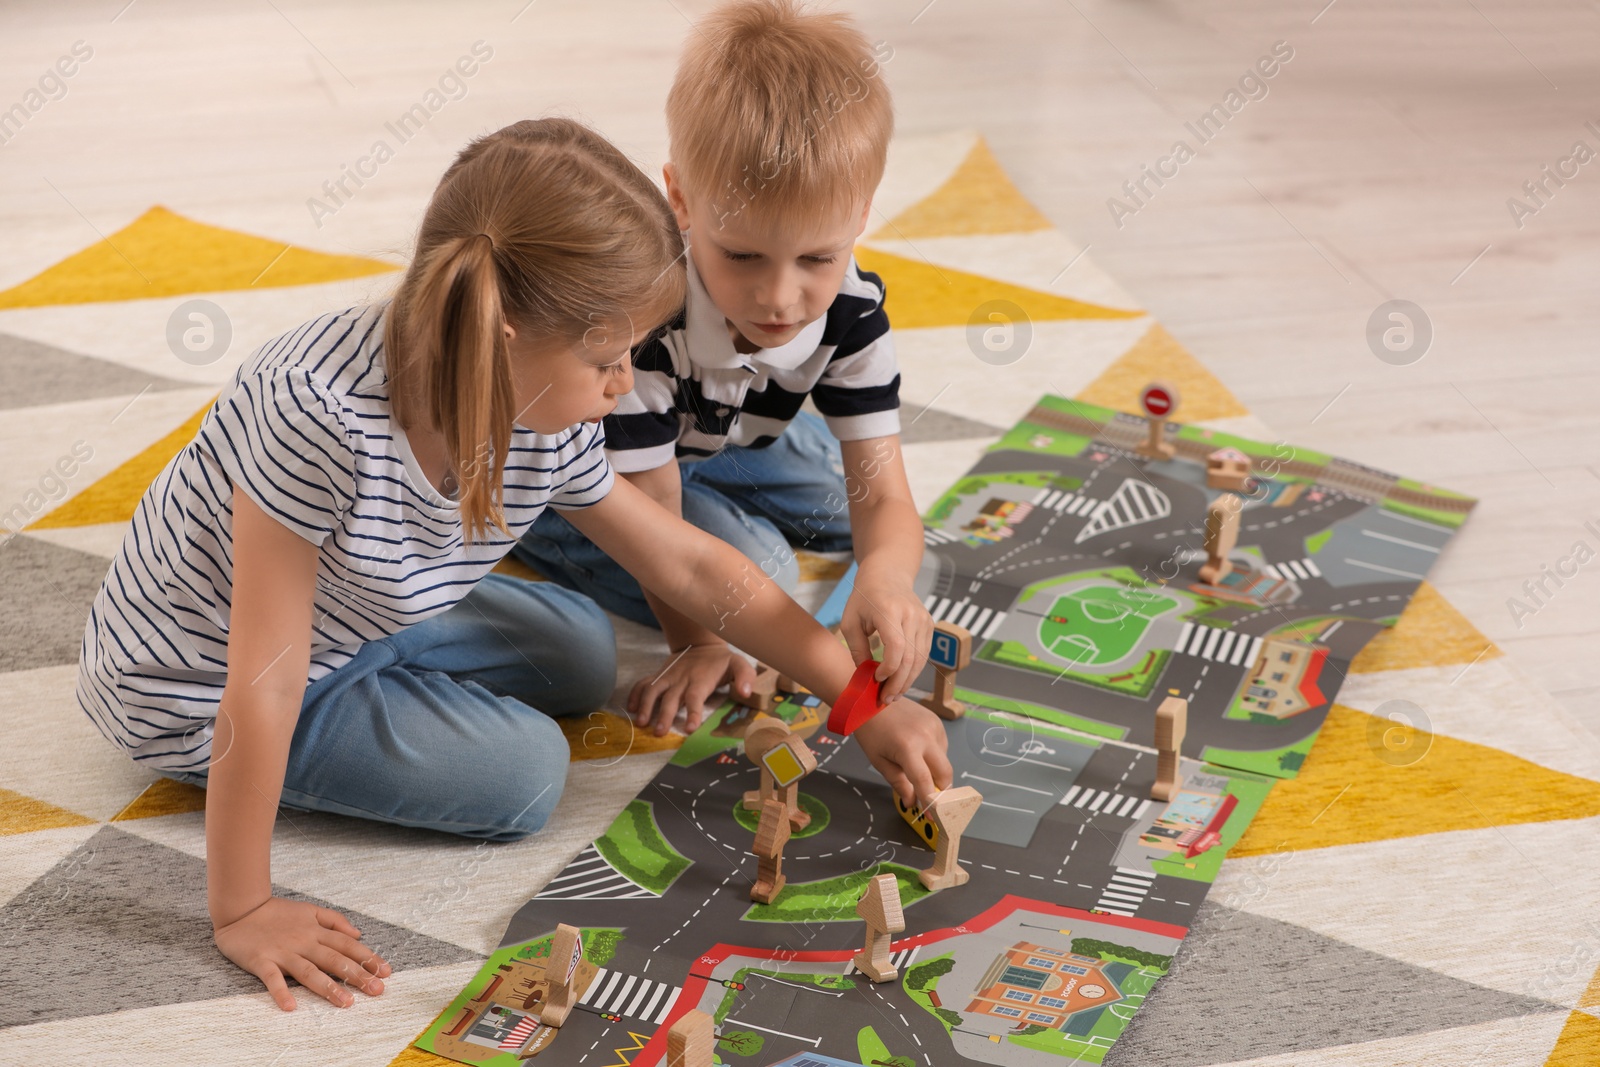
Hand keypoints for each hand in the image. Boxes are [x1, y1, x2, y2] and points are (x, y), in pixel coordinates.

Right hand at [215, 896, 389, 1010]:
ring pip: (309, 972)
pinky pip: (272, 978)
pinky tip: (290, 1006)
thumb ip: (335, 921)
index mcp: (316, 931)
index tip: (386, 972)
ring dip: (329, 987)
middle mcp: (304, 942)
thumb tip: (358, 934)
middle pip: (335, 960)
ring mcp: (283, 953)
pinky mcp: (261, 961)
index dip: (368, 958)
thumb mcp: (311, 909)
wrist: (241, 908)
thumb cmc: (277, 913)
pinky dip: (280, 992)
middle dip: (358, 975)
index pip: (348, 945)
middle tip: (376, 990)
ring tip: (346, 1002)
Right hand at [628, 643, 757, 736]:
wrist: (700, 642)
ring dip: (646, 706)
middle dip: (664, 715)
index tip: (690, 729)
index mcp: (701, 680)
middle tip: (658, 732)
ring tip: (641, 723)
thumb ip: (745, 677)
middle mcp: (682, 679)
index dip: (693, 712)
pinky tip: (631, 708)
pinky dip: (635, 694)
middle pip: (671, 698)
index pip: (695, 697)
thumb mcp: (738, 664)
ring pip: (653, 690)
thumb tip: (746, 693)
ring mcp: (668, 676)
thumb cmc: (721, 661)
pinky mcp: (659, 675)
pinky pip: (644, 683)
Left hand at [840, 566, 932, 703]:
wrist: (887, 575)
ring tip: (893, 695)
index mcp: (889, 610)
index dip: (888, 669)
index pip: (896, 647)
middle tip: (885, 699)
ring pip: (920, 659)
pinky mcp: (929, 624)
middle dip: (898, 683)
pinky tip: (902, 681)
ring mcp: (924, 619)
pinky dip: (913, 670)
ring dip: (907, 681)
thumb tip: (865, 678)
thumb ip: (857, 650)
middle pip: (910, 657)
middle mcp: (911, 615)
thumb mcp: (851, 621)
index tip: (876, 679)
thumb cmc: (864, 598)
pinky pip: (924, 653)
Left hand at [851, 698, 952, 806]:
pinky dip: (934, 755)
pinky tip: (919, 752)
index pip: (925, 781)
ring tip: (915, 766)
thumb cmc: (871, 732)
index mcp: (908, 748)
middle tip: (931, 798)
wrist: (871, 700)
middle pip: (945, 772)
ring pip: (944, 760)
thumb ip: (899, 783)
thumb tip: (913, 802)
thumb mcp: (879, 761)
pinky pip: (941, 746)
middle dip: (941, 790)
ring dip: (936, 771)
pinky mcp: (936, 721)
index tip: (933, 816)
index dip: (930, 801)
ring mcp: (934, 727)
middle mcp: (926, 737)